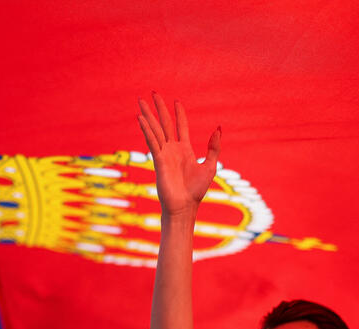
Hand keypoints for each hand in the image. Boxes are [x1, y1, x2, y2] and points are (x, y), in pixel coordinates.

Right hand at [137, 92, 220, 216]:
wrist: (185, 206)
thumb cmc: (197, 190)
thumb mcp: (211, 165)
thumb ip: (214, 147)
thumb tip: (218, 127)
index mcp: (184, 149)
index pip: (180, 126)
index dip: (179, 114)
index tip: (176, 102)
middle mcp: (172, 149)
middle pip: (164, 123)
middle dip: (159, 108)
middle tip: (153, 93)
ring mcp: (164, 153)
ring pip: (155, 129)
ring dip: (148, 115)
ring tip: (140, 101)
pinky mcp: (158, 160)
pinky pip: (152, 141)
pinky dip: (146, 129)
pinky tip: (141, 118)